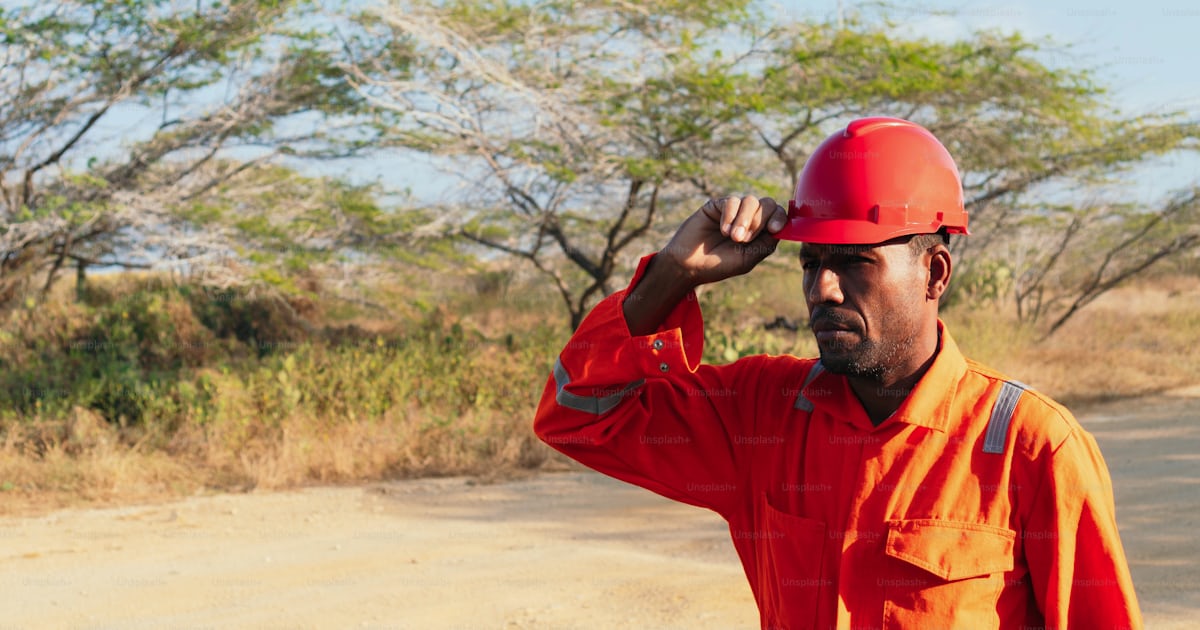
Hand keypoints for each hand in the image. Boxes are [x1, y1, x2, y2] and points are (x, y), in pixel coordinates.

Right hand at [659, 195, 787, 286]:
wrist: (689, 265)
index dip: (780, 218)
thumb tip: (782, 227)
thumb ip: (766, 243)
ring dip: (745, 219)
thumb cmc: (718, 265)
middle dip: (759, 221)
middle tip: (743, 240)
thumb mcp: (747, 259)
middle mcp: (749, 218)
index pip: (778, 215)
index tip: (774, 229)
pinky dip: (730, 215)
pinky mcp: (717, 205)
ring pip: (751, 201)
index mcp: (760, 231)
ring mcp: (733, 210)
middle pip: (767, 204)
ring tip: (733, 237)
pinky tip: (723, 230)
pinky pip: (732, 201)